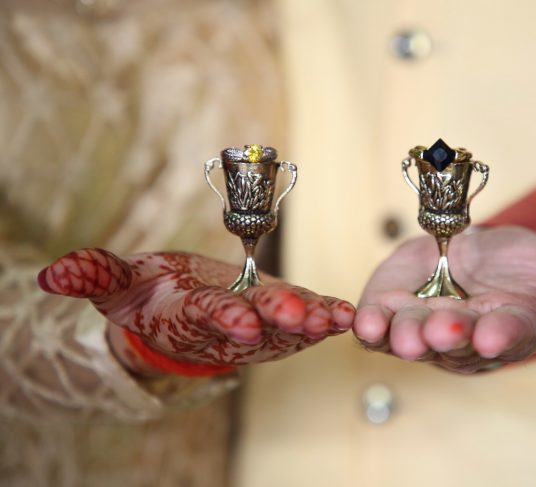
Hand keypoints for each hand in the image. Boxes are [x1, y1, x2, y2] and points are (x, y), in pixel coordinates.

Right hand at [38, 249, 353, 373]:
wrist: (178, 308)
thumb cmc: (148, 294)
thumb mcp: (118, 282)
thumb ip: (95, 275)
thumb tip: (52, 274)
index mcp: (190, 316)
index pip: (209, 318)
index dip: (226, 320)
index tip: (244, 324)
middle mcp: (229, 326)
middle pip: (256, 325)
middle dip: (278, 322)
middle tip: (303, 319)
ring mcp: (259, 325)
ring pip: (287, 326)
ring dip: (312, 323)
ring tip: (337, 318)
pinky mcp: (280, 314)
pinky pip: (306, 316)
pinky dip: (326, 315)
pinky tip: (347, 313)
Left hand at [354, 226, 535, 373]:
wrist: (471, 256)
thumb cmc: (524, 268)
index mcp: (509, 328)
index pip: (509, 336)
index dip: (503, 334)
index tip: (497, 333)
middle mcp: (464, 338)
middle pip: (455, 342)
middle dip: (450, 336)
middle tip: (446, 326)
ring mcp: (423, 329)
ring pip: (412, 339)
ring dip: (404, 335)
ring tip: (400, 327)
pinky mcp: (390, 313)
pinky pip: (376, 326)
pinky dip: (368, 322)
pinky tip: (363, 316)